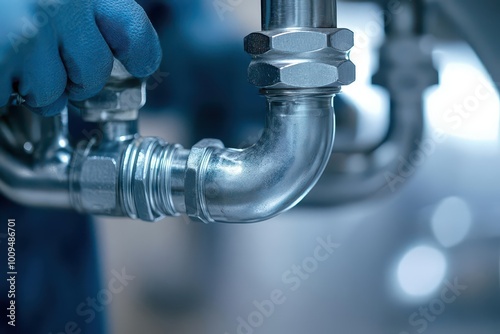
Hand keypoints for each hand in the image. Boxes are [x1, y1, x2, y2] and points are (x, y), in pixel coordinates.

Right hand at [0, 0, 161, 115]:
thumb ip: (80, 2)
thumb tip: (106, 34)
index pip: (133, 31)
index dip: (140, 55)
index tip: (140, 65)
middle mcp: (60, 7)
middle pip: (94, 74)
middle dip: (76, 79)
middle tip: (50, 62)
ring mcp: (24, 36)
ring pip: (51, 96)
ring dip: (33, 87)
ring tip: (8, 53)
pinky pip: (8, 99)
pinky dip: (0, 89)